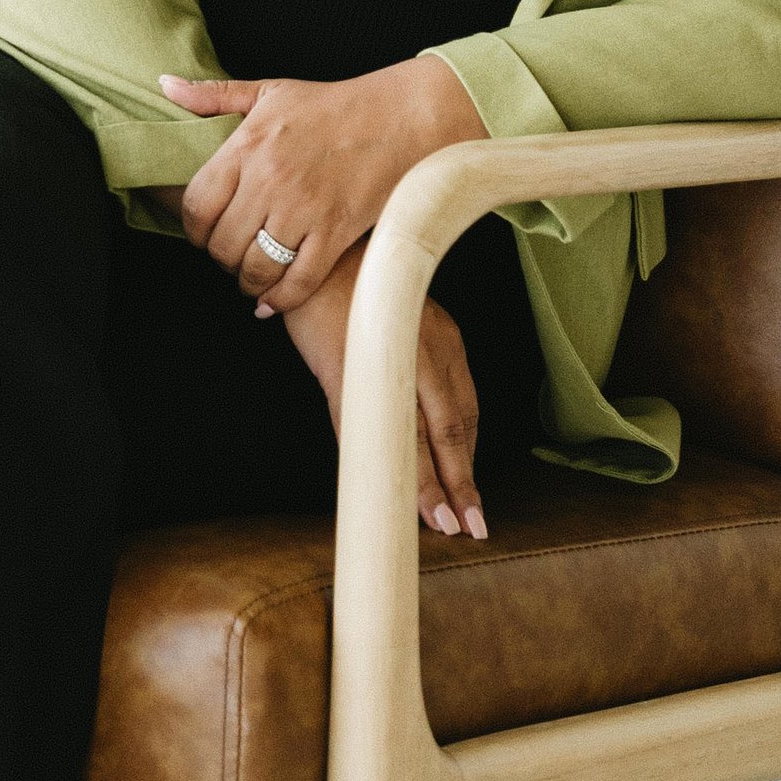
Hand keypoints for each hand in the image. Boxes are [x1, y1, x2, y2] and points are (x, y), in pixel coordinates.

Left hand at [159, 56, 486, 313]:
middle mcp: (270, 179)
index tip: (203, 235)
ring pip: (255, 267)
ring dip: (248, 282)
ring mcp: (303, 209)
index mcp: (248, 145)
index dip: (193, 230)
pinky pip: (297, 281)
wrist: (402, 118)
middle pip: (222, 243)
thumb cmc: (334, 104)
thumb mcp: (270, 91)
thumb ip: (214, 95)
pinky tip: (272, 303)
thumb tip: (165, 86)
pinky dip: (280, 299)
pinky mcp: (336, 232)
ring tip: (251, 279)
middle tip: (231, 257)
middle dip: (221, 259)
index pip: (197, 204)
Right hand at [276, 247, 485, 538]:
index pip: (465, 411)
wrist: (310, 254)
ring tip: (441, 523)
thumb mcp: (396, 322)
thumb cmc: (349, 289)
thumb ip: (410, 362)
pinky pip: (370, 426)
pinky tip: (387, 493)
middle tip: (470, 526)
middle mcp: (425, 349)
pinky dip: (384, 464)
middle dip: (461, 482)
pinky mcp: (348, 368)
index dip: (468, 459)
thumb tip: (415, 416)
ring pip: (418, 435)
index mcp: (441, 339)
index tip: (470, 497)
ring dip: (431, 484)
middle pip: (452, 429)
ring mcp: (389, 359)